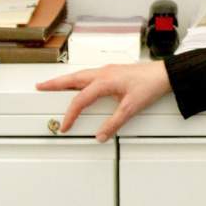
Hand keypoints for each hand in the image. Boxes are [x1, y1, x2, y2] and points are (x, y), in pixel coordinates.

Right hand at [35, 61, 171, 141]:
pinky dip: (79, 78)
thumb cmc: (150, 85)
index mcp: (105, 80)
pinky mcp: (114, 71)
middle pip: (74, 78)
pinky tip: (79, 83)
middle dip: (56, 83)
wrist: (165, 74)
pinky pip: (90, 74)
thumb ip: (114, 123)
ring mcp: (109, 70)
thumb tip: (100, 135)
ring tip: (54, 84)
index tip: (65, 126)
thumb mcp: (131, 107)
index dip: (70, 114)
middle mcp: (104, 72)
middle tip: (40, 86)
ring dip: (67, 79)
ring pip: (82, 74)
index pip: (80, 99)